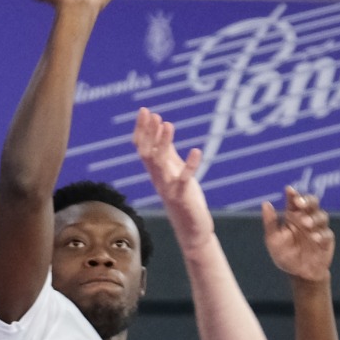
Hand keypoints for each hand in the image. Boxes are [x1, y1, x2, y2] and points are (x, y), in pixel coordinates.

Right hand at [133, 107, 213, 246]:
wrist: (191, 229)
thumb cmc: (184, 199)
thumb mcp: (175, 170)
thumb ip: (168, 151)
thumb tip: (163, 126)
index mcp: (155, 172)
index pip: (142, 148)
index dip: (142, 130)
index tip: (144, 110)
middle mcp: (158, 179)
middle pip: (146, 154)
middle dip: (148, 133)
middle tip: (151, 114)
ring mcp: (169, 188)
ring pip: (160, 164)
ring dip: (163, 144)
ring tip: (169, 124)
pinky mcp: (183, 197)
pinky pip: (184, 179)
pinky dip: (190, 165)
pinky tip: (197, 151)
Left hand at [262, 187, 333, 282]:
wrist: (298, 274)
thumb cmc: (285, 255)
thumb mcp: (273, 240)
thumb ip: (270, 222)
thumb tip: (265, 203)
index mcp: (293, 216)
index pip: (295, 200)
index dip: (293, 194)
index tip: (289, 190)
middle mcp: (307, 219)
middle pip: (312, 202)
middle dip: (308, 200)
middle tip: (301, 204)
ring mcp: (318, 228)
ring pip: (321, 215)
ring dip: (314, 218)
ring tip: (306, 224)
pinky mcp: (327, 240)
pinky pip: (327, 234)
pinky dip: (321, 234)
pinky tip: (315, 238)